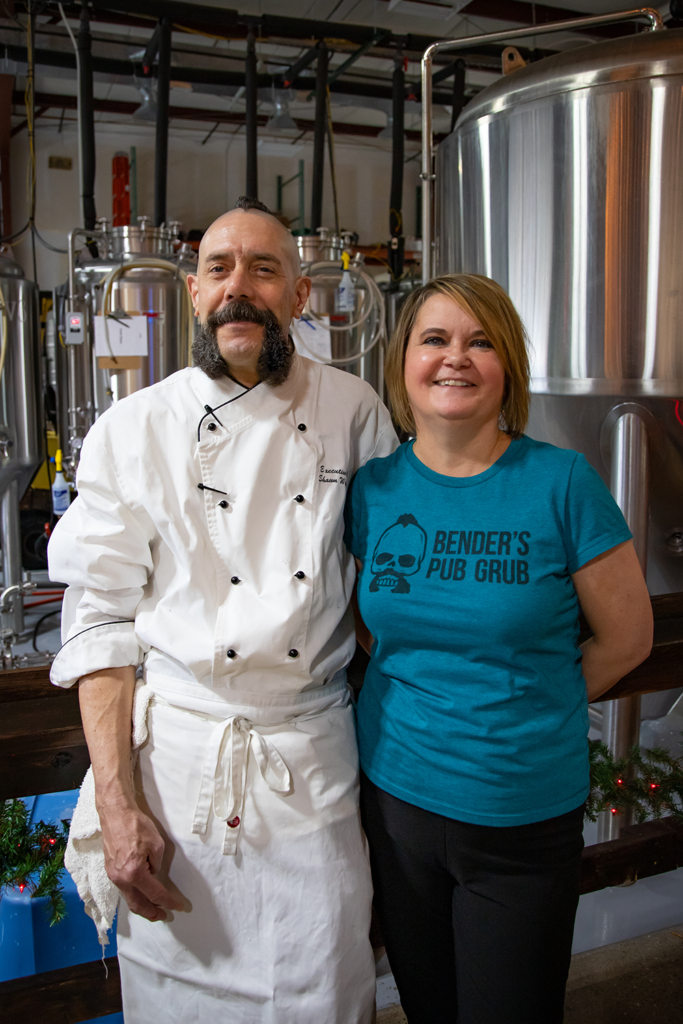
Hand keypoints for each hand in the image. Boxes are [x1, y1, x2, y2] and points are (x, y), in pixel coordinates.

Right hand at [99, 801, 183, 920]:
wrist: (115, 814)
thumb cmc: (136, 826)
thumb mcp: (156, 844)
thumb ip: (157, 863)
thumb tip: (153, 873)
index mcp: (135, 873)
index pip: (155, 894)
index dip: (169, 902)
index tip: (179, 907)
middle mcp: (121, 879)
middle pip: (138, 905)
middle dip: (152, 913)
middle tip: (164, 916)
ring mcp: (113, 876)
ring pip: (129, 899)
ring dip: (142, 906)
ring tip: (153, 909)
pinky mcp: (110, 871)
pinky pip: (123, 890)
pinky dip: (134, 896)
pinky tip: (140, 895)